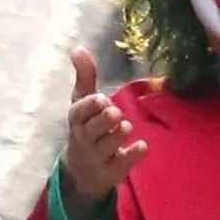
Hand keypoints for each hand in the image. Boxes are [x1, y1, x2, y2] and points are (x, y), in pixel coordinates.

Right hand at [60, 46, 148, 203]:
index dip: (91, 105)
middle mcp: (84, 139)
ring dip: (119, 133)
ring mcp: (98, 157)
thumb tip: (78, 47)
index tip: (102, 99)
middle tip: (115, 113)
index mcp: (77, 120)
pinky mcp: (112, 171)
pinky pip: (124, 162)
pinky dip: (134, 153)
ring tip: (124, 127)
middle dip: (105, 119)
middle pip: (93, 129)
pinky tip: (142, 146)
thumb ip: (84, 76)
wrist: (83, 172)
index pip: (79, 111)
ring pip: (109, 144)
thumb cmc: (86, 129)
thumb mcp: (82, 104)